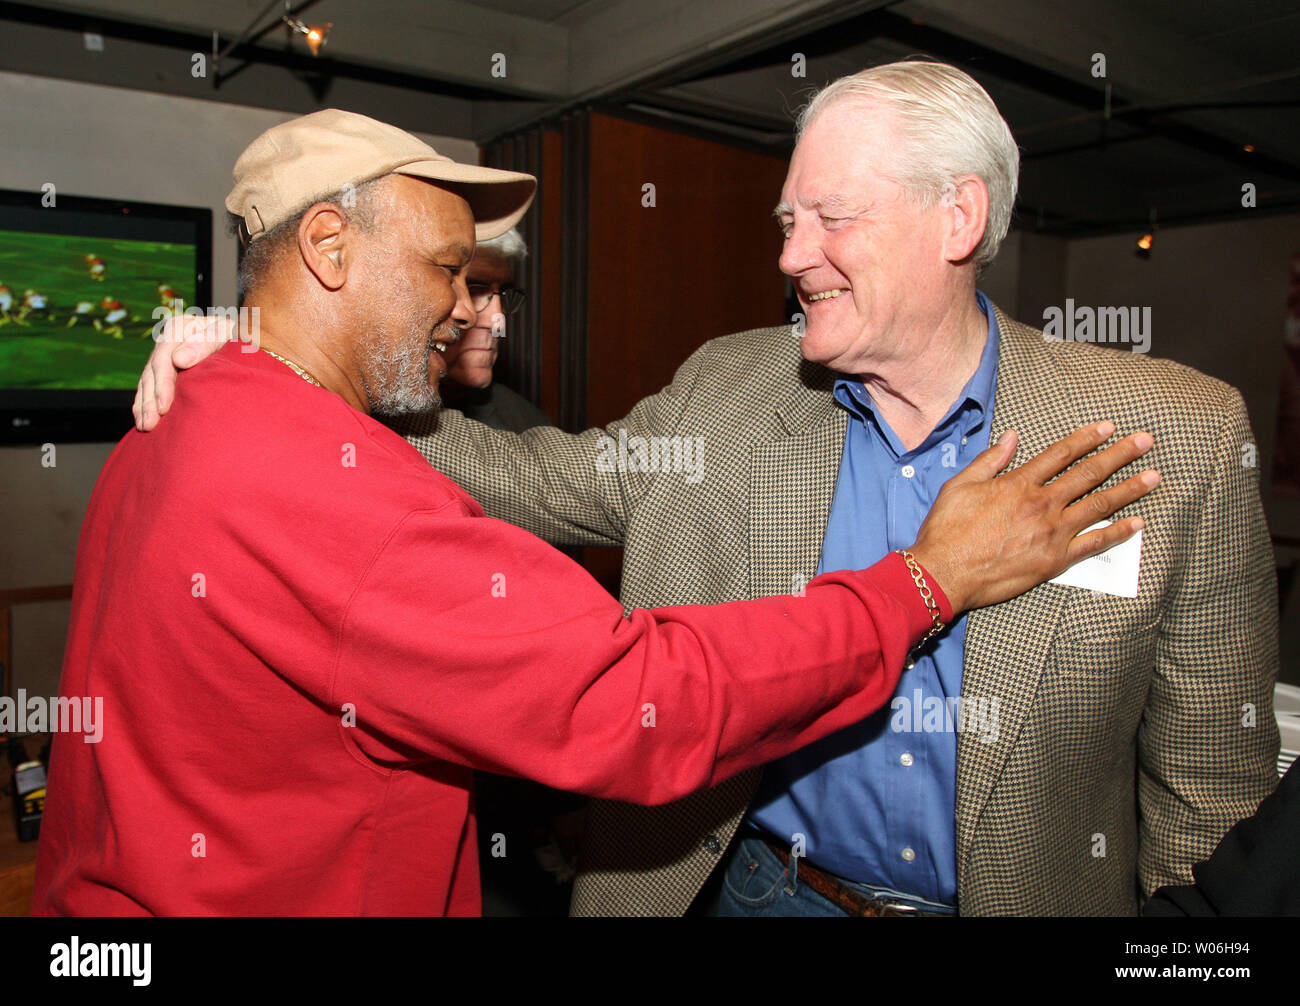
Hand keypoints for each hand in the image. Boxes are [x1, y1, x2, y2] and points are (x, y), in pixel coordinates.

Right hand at [133, 312, 234, 429]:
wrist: (241, 336)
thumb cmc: (236, 334)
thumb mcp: (224, 332)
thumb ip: (203, 343)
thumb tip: (179, 360)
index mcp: (178, 328)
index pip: (164, 359)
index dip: (162, 384)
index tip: (164, 407)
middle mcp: (166, 342)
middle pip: (152, 373)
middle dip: (150, 400)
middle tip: (150, 424)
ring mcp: (164, 356)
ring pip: (147, 382)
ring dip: (144, 406)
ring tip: (144, 427)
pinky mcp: (165, 370)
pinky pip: (149, 387)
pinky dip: (144, 404)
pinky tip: (142, 421)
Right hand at [907, 421, 1157, 613]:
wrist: (944, 573)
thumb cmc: (946, 530)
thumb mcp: (960, 485)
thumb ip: (990, 460)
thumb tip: (1012, 437)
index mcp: (1019, 483)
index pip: (1061, 454)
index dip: (1086, 438)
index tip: (1108, 427)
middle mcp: (1042, 503)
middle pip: (1089, 474)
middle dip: (1120, 455)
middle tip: (1145, 442)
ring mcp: (1053, 532)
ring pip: (1100, 505)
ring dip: (1130, 489)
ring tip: (1153, 477)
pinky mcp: (1055, 559)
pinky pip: (1095, 544)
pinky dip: (1118, 533)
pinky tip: (1138, 523)